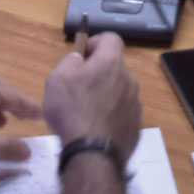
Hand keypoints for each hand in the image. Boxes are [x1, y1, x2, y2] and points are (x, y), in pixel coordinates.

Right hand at [43, 32, 141, 157]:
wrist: (93, 154)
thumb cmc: (72, 112)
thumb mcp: (57, 80)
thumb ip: (69, 62)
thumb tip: (78, 60)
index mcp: (111, 63)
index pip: (111, 38)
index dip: (96, 42)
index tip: (82, 56)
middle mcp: (128, 80)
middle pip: (114, 67)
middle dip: (98, 73)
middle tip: (78, 88)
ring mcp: (135, 103)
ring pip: (119, 90)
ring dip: (105, 95)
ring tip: (85, 112)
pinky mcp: (136, 125)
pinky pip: (122, 112)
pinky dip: (111, 115)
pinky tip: (95, 129)